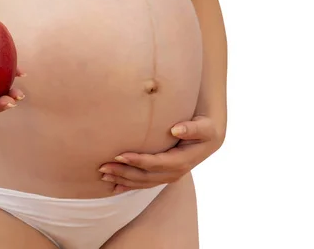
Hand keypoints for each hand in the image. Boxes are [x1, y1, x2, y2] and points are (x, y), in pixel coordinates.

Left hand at [99, 115, 224, 192]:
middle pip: (145, 176)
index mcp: (183, 161)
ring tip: (103, 174)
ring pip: (142, 182)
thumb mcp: (205, 127)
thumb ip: (193, 128)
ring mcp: (169, 176)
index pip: (156, 163)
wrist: (210, 138)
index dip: (138, 161)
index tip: (120, 155)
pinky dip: (129, 186)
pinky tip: (114, 187)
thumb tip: (176, 129)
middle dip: (123, 172)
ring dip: (122, 180)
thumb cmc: (205, 128)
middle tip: (103, 167)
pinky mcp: (163, 176)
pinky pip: (144, 184)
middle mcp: (175, 172)